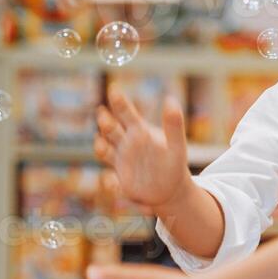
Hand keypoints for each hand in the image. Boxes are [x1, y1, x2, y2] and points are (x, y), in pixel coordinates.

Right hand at [96, 85, 191, 210]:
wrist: (170, 189)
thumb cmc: (173, 162)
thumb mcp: (176, 144)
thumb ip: (173, 124)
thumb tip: (171, 99)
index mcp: (139, 131)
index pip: (126, 113)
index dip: (119, 102)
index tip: (114, 89)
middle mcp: (126, 143)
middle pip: (111, 130)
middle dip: (106, 123)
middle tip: (103, 114)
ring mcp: (120, 161)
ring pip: (105, 151)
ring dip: (101, 147)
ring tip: (101, 144)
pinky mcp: (119, 181)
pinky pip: (110, 181)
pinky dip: (109, 182)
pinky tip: (112, 182)